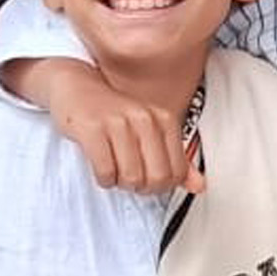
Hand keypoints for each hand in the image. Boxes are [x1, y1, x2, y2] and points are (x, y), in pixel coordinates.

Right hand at [36, 60, 202, 194]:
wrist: (77, 87)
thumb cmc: (114, 113)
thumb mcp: (150, 132)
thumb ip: (176, 159)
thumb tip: (200, 186)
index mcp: (164, 119)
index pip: (177, 171)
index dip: (162, 185)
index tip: (149, 180)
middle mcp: (144, 119)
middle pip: (156, 178)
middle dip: (143, 188)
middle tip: (131, 180)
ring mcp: (118, 123)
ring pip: (131, 177)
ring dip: (121, 183)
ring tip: (115, 171)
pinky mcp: (92, 129)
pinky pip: (105, 171)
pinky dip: (104, 179)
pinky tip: (101, 169)